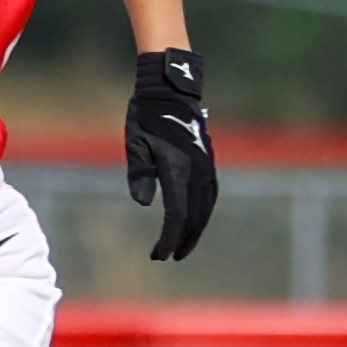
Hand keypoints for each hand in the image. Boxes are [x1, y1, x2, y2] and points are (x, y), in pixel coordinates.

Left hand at [125, 48, 215, 261]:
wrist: (170, 90)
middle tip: (169, 256)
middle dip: (183, 239)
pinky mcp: (207, 161)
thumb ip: (140, 172)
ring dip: (196, 229)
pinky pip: (209, 194)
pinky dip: (203, 212)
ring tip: (183, 245)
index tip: (158, 255)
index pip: (177, 215)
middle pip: (195, 216)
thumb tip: (144, 203)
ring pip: (206, 206)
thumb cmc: (147, 116)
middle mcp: (197, 170)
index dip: (168, 238)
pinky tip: (195, 220)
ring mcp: (206, 165)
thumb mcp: (136, 142)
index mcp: (179, 168)